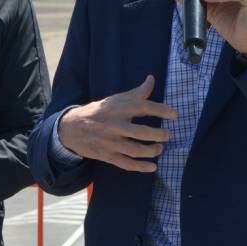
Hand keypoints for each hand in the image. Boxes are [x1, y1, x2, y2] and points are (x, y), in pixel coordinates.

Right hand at [58, 76, 176, 171]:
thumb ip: (137, 92)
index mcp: (119, 108)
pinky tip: (153, 167)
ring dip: (152, 151)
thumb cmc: (99, 111)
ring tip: (160, 148)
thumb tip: (152, 78)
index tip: (175, 115)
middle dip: (158, 135)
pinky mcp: (107, 156)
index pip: (144, 107)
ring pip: (135, 150)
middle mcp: (115, 125)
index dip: (162, 110)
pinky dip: (140, 167)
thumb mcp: (115, 99)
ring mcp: (111, 142)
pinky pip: (126, 163)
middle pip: (141, 132)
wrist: (71, 128)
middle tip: (168, 135)